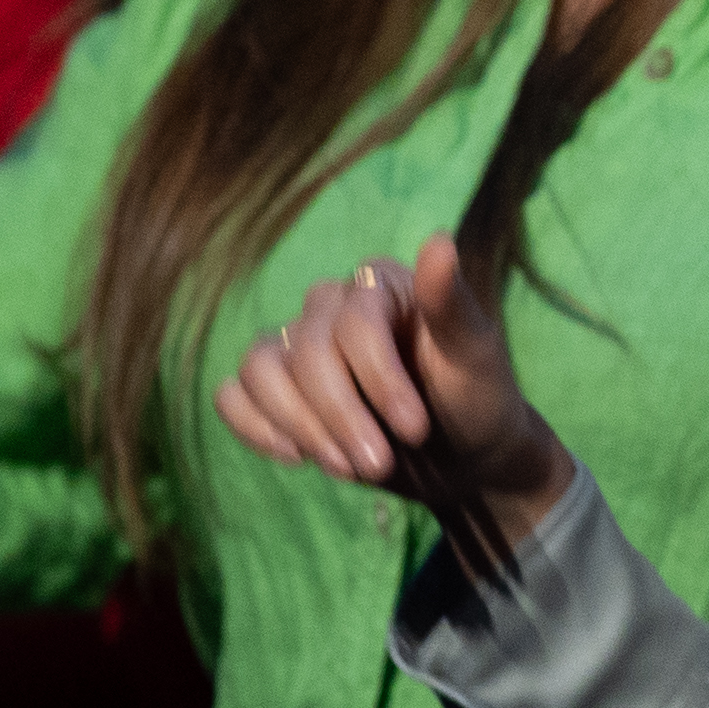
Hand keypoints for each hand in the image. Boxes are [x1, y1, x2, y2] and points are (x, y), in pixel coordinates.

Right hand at [211, 238, 578, 547]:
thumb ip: (451, 303)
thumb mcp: (475, 357)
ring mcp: (297, 345)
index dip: (379, 379)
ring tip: (346, 468)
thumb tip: (439, 240)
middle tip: (380, 465)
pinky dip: (254, 427)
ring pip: (259, 370)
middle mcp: (332, 305)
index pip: (354, 323)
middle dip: (341, 416)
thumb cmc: (475, 399)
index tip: (416, 428)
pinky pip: (233, 395)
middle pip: (305, 352)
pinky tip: (296, 458)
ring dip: (299, 426)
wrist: (460, 457)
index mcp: (381, 284)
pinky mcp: (275, 387)